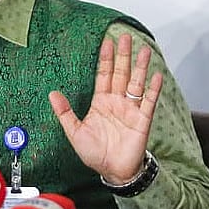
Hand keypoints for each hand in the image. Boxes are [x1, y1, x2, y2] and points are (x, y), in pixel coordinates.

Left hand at [49, 33, 161, 183]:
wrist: (113, 171)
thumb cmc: (95, 153)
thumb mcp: (74, 132)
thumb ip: (65, 112)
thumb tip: (53, 94)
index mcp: (101, 102)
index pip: (104, 75)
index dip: (105, 59)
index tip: (106, 42)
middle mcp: (117, 102)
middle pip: (121, 74)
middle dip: (123, 56)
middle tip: (125, 37)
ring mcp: (131, 110)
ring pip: (136, 83)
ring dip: (140, 67)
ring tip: (144, 50)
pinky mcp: (142, 120)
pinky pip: (148, 102)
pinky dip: (152, 89)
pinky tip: (156, 76)